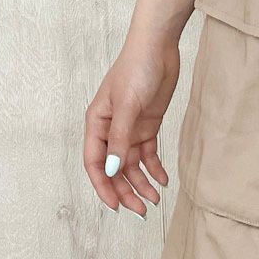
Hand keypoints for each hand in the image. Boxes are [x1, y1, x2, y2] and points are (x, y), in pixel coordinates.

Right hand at [83, 30, 179, 217]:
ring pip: (132, 165)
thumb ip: (121, 139)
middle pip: (115, 169)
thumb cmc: (136, 70)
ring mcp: (129, 129)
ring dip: (142, 183)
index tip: (117, 206)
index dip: (104, 186)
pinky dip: (155, 169)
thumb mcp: (128, 106)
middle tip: (142, 210)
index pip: (94, 163)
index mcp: (96, 124)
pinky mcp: (147, 126)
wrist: (158, 49)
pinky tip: (164, 180)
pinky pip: (148, 154)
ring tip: (156, 199)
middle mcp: (110, 130)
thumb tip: (112, 170)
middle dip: (126, 190)